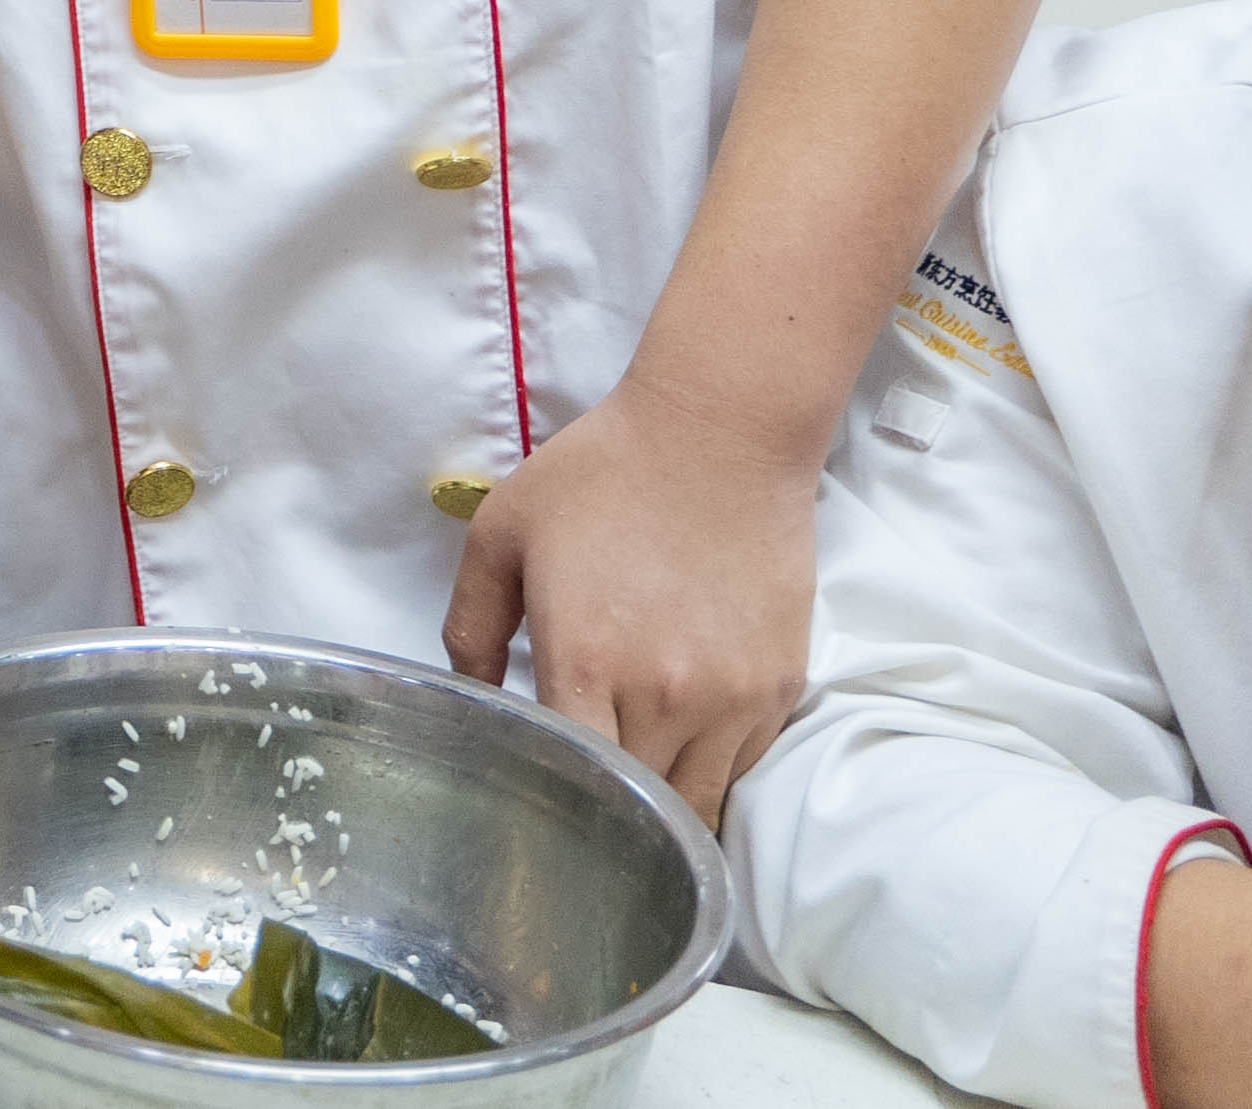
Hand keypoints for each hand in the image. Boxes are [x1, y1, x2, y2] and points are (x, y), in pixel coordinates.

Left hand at [444, 369, 818, 826]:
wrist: (719, 437)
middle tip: (579, 805)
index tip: (534, 797)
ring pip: (698, 802)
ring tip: (630, 788)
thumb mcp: (500, 536)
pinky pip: (741, 766)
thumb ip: (471, 627)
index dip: (551, 798)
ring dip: (661, 802)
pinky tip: (678, 739)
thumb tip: (469, 697)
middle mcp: (667, 695)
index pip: (573, 779)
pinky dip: (708, 768)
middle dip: (605, 813)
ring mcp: (734, 699)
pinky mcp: (781, 689)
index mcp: (588, 661)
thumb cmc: (600, 478)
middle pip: (636, 806)